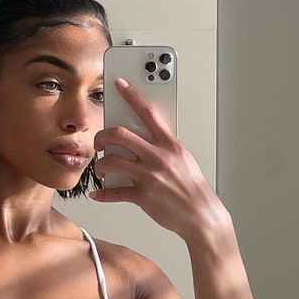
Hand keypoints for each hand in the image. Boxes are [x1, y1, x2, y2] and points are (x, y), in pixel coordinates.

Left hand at [89, 78, 222, 238]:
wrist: (201, 214)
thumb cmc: (192, 187)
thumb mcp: (183, 158)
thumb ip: (164, 147)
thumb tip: (144, 139)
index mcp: (170, 144)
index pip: (148, 112)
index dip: (131, 95)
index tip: (119, 84)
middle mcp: (158, 157)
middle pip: (120, 135)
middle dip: (103, 136)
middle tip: (99, 142)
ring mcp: (150, 177)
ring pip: (112, 161)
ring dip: (100, 164)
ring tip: (101, 168)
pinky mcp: (143, 197)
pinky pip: (114, 193)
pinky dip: (102, 194)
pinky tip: (97, 193)